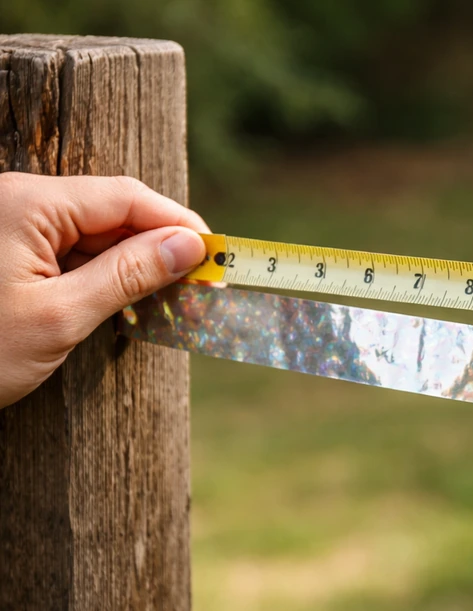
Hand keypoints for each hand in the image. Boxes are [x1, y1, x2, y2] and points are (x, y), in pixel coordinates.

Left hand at [0, 173, 208, 407]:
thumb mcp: (60, 316)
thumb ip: (129, 275)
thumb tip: (189, 247)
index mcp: (26, 203)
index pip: (126, 197)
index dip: (178, 225)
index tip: (217, 258)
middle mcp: (17, 203)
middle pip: (113, 212)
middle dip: (160, 248)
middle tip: (201, 287)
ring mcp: (11, 227)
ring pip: (95, 234)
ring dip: (135, 265)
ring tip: (171, 302)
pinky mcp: (8, 254)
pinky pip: (71, 253)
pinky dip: (105, 277)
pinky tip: (129, 304)